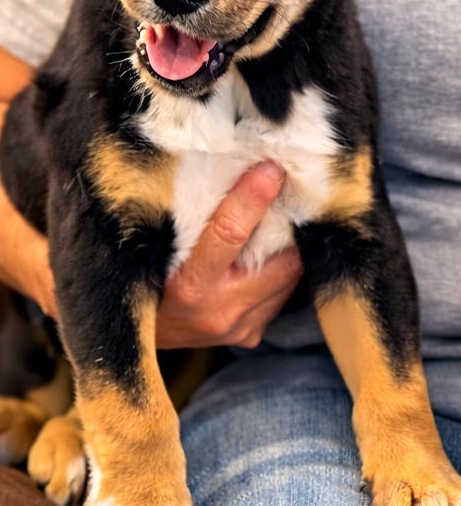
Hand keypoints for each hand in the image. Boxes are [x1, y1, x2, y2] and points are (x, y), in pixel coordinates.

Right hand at [158, 161, 303, 348]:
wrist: (126, 331)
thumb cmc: (142, 275)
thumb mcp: (159, 243)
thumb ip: (194, 214)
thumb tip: (234, 169)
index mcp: (187, 288)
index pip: (230, 233)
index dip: (253, 197)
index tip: (270, 169)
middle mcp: (218, 313)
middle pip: (281, 260)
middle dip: (285, 230)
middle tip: (282, 200)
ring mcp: (238, 328)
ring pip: (290, 277)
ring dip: (286, 252)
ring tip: (271, 231)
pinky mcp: (249, 335)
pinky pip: (282, 294)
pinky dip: (279, 273)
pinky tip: (264, 259)